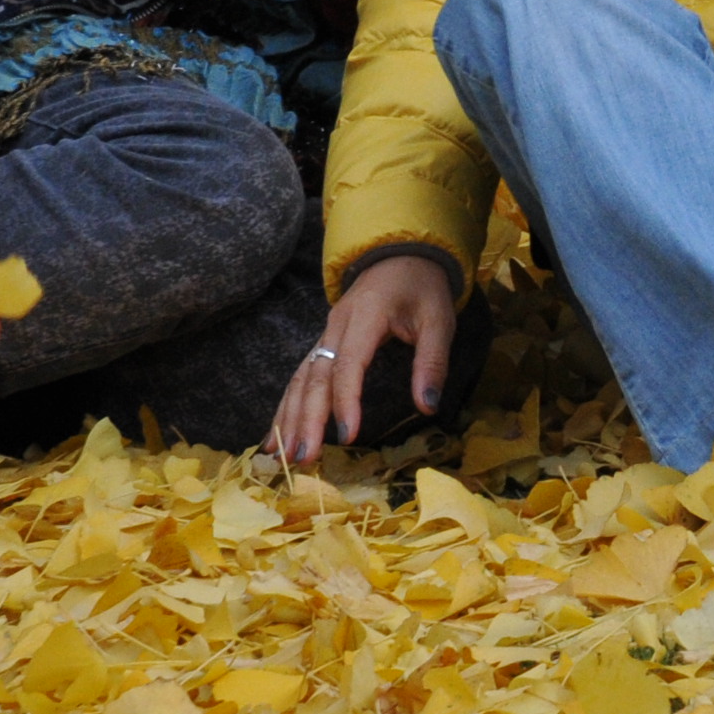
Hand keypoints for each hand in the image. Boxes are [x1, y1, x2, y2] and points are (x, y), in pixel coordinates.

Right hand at [274, 255, 457, 463]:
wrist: (401, 257)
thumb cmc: (421, 289)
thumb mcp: (438, 320)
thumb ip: (432, 362)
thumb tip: (428, 407)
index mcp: (363, 316)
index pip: (348, 364)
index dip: (346, 400)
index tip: (347, 435)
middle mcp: (335, 327)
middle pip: (315, 376)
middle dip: (306, 418)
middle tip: (303, 457)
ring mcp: (324, 336)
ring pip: (300, 379)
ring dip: (289, 418)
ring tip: (282, 456)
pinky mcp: (323, 345)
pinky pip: (299, 378)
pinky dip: (285, 408)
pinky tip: (275, 438)